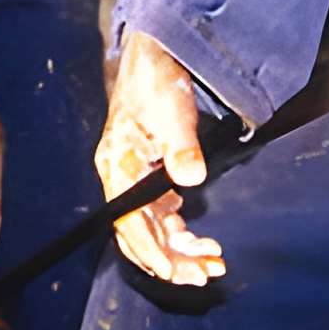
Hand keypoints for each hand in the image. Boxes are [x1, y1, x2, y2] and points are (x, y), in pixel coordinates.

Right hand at [99, 30, 222, 286]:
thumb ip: (181, 146)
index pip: (129, 220)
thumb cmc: (157, 79)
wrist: (158, 55)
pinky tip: (198, 238)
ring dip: (179, 249)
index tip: (172, 271)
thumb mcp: (172, 110)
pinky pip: (162, 216)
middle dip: (170, 258)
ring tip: (211, 263)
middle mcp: (121, 176)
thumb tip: (191, 179)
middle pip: (140, 232)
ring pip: (153, 228)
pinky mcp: (150, 176)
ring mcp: (135, 178)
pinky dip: (180, 232)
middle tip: (204, 274)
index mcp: (117, 163)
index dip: (150, 250)